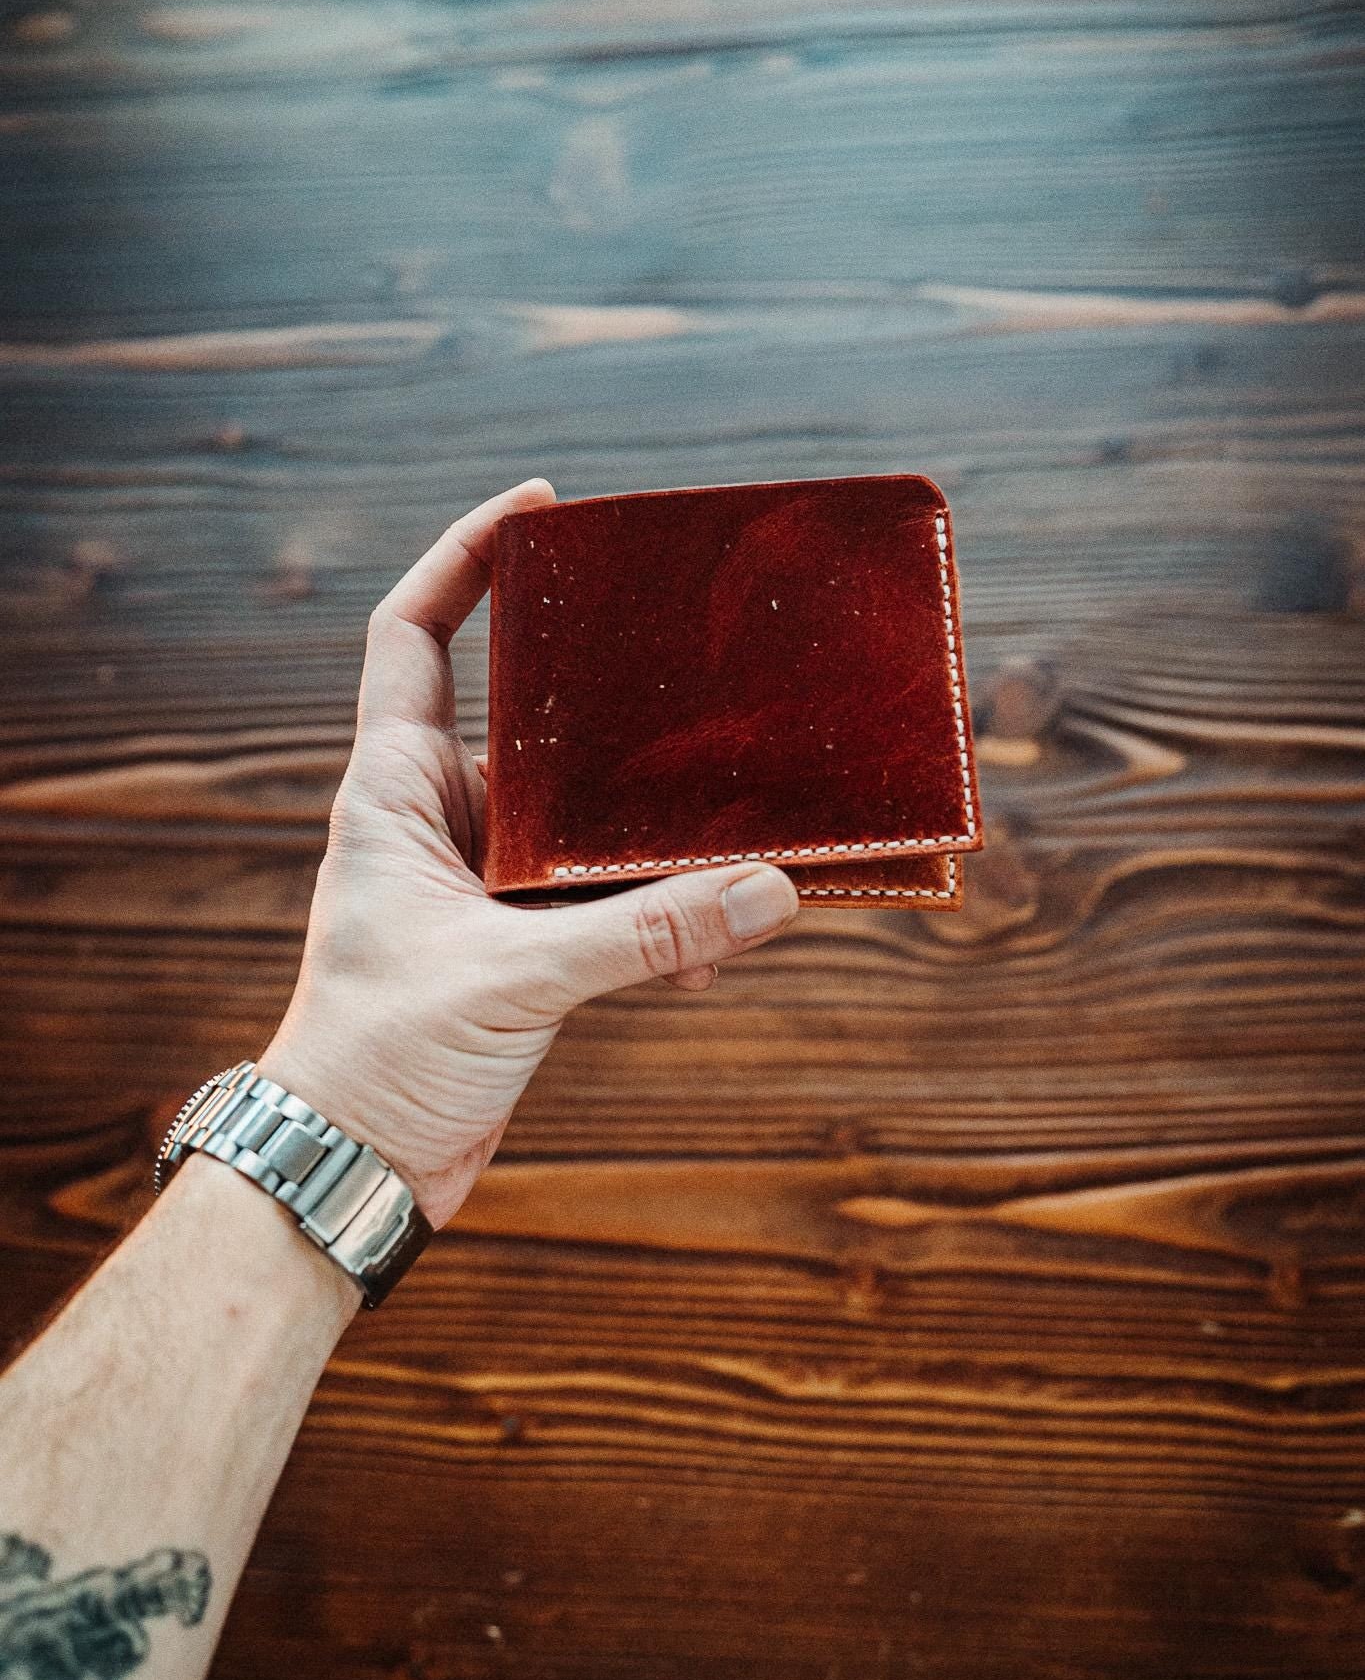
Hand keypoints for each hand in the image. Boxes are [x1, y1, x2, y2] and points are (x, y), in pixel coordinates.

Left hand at [260, 480, 799, 1227]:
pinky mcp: (517, 944)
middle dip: (605, 686)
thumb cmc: (376, 1061)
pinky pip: (603, 898)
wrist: (349, 1170)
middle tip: (688, 649)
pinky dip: (658, 912)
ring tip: (737, 807)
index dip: (464, 556)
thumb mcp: (510, 981)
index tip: (540, 508)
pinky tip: (716, 941)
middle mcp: (439, 818)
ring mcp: (481, 880)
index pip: (414, 633)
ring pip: (580, 815)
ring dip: (649, 819)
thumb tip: (768, 889)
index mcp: (394, 790)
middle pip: (525, 713)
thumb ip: (639, 933)